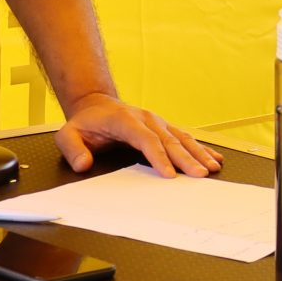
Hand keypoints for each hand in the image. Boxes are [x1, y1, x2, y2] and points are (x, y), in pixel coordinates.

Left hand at [57, 92, 222, 177]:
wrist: (95, 105)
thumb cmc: (85, 124)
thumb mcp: (67, 134)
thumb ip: (72, 149)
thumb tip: (84, 165)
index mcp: (124, 120)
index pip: (145, 139)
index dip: (158, 156)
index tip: (169, 173)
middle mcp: (146, 119)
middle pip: (168, 140)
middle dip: (185, 159)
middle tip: (199, 175)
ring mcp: (157, 122)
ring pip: (181, 138)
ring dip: (198, 153)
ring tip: (212, 168)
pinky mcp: (164, 127)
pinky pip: (184, 137)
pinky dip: (200, 148)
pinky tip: (214, 158)